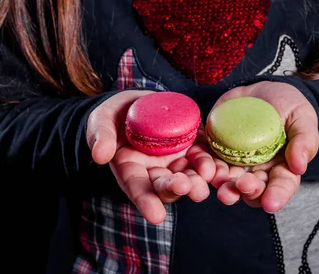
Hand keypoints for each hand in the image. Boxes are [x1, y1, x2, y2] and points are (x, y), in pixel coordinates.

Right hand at [86, 90, 218, 224]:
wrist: (137, 101)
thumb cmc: (114, 114)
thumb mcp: (101, 120)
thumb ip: (101, 136)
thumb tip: (99, 156)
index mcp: (130, 169)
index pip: (137, 188)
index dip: (146, 202)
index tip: (156, 216)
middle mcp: (155, 170)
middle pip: (166, 185)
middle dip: (176, 188)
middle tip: (186, 188)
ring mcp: (176, 159)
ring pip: (189, 175)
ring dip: (198, 180)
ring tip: (205, 178)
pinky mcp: (193, 145)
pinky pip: (205, 156)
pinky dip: (211, 162)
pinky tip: (218, 166)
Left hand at [211, 81, 318, 212]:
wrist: (262, 91)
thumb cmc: (289, 106)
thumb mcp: (302, 118)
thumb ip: (304, 141)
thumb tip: (300, 167)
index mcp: (281, 168)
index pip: (281, 186)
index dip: (276, 196)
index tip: (270, 203)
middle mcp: (256, 171)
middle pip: (252, 189)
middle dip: (246, 191)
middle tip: (241, 187)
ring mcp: (234, 161)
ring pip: (227, 181)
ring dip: (222, 184)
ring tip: (218, 181)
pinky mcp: (216, 149)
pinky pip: (207, 161)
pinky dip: (203, 165)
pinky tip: (202, 167)